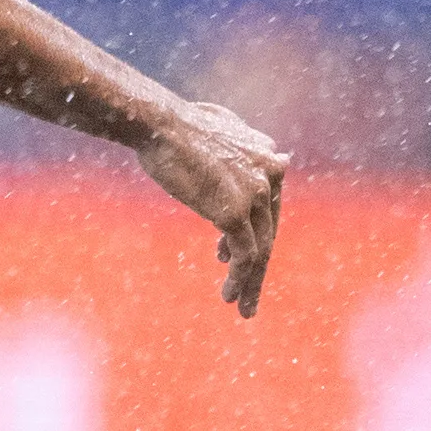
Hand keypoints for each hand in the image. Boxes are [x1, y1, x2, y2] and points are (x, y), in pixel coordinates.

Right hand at [135, 98, 288, 316]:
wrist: (159, 125)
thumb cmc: (176, 125)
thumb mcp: (220, 127)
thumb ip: (245, 143)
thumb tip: (272, 151)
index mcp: (268, 156)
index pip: (269, 206)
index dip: (252, 234)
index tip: (227, 255)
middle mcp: (271, 175)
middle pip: (269, 231)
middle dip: (259, 267)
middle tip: (250, 295)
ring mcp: (255, 194)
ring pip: (262, 249)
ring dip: (251, 282)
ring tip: (241, 306)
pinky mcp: (235, 212)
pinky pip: (246, 255)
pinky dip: (240, 279)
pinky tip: (228, 295)